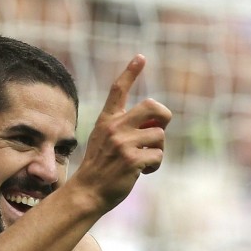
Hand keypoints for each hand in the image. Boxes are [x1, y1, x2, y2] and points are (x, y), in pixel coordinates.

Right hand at [73, 55, 171, 211]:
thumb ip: (124, 128)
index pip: (118, 90)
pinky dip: (154, 165)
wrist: (87, 192)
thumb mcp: (104, 141)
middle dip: (163, 117)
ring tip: (143, 160)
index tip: (141, 57)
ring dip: (157, 150)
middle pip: (152, 107)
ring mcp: (123, 143)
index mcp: (107, 121)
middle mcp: (114, 128)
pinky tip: (142, 172)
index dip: (130, 72)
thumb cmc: (99, 168)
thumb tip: (158, 122)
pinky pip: (158, 155)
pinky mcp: (132, 159)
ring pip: (159, 136)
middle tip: (158, 130)